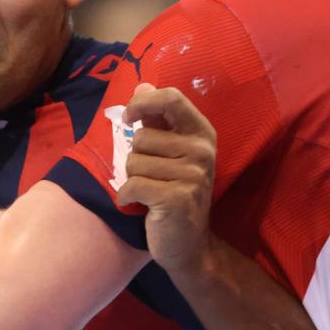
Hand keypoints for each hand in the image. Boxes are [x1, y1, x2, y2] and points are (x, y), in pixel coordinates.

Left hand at [115, 84, 216, 277]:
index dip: (143, 103)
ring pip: (133, 162)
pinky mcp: (176, 198)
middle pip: (142, 137)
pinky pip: (131, 185)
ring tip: (151, 192)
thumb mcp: (171, 153)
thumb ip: (157, 120)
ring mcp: (192, 175)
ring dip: (133, 179)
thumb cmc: (175, 193)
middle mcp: (202, 150)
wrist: (189, 245)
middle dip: (136, 158)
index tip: (128, 118)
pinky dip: (127, 197)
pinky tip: (141, 205)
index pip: (171, 98)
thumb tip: (142, 84)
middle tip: (153, 177)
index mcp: (202, 133)